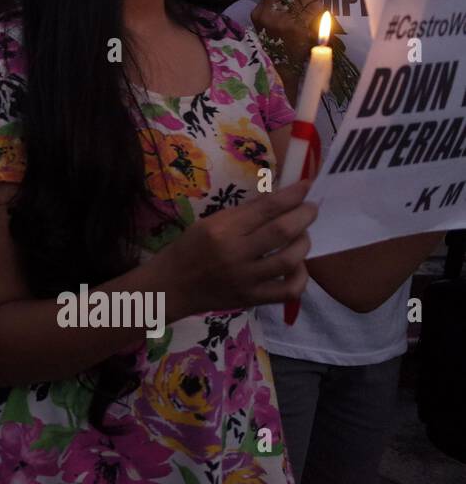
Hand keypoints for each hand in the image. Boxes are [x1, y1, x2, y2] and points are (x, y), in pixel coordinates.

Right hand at [156, 179, 315, 317]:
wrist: (172, 286)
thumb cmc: (189, 249)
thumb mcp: (208, 223)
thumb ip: (243, 214)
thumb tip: (277, 199)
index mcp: (221, 229)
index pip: (265, 208)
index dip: (291, 195)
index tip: (306, 185)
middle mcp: (234, 253)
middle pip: (282, 231)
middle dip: (304, 216)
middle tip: (311, 208)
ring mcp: (245, 279)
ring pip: (289, 260)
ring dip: (304, 243)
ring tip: (303, 235)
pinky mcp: (252, 298)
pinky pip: (288, 290)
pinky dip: (301, 277)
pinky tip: (298, 266)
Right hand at [251, 0, 324, 64]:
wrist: (276, 72)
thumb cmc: (272, 48)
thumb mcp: (266, 26)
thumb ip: (275, 8)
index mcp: (261, 12)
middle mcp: (271, 15)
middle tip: (313, 0)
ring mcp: (286, 23)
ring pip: (312, 1)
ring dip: (317, 6)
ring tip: (315, 14)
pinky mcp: (300, 31)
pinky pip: (317, 14)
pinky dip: (320, 15)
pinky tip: (319, 22)